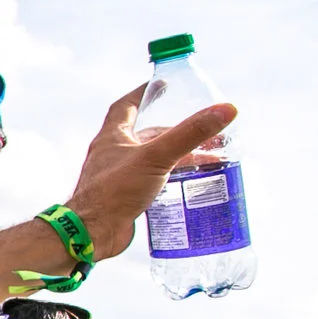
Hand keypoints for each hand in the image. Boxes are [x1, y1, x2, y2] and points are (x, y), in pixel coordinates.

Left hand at [62, 85, 238, 257]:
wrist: (93, 233)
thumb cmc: (114, 191)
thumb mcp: (156, 156)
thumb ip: (190, 133)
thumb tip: (225, 110)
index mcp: (113, 137)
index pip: (126, 106)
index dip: (144, 93)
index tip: (163, 85)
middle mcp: (114, 153)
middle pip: (149, 135)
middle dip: (178, 131)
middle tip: (208, 131)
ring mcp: (119, 176)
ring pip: (154, 160)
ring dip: (180, 157)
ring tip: (213, 158)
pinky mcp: (126, 197)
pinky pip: (154, 181)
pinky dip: (173, 178)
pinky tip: (192, 183)